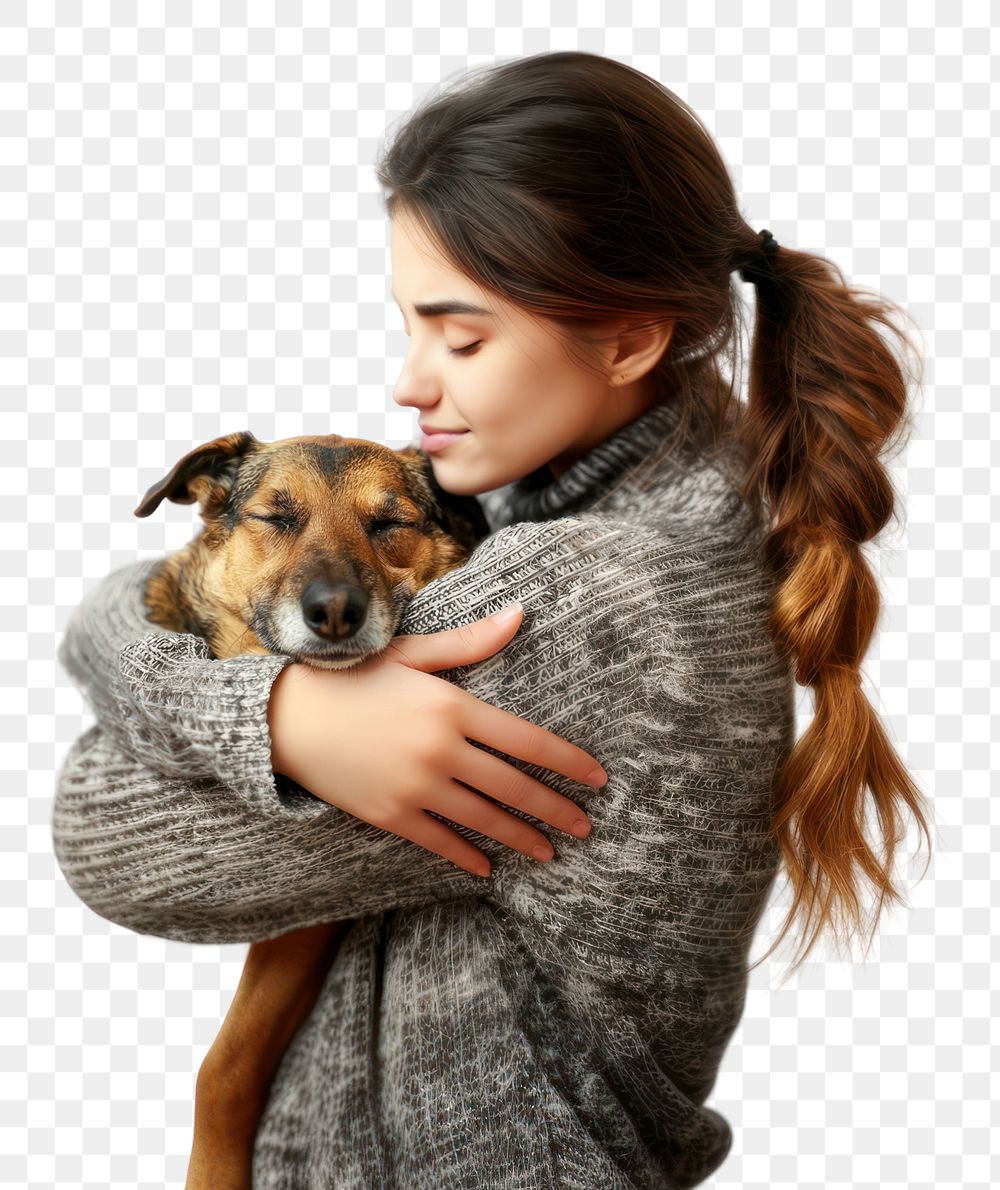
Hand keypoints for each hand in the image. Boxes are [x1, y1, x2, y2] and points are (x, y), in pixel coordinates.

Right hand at [267, 604, 607, 876]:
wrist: (284, 717)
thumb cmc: (353, 677)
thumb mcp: (412, 653)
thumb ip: (470, 642)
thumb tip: (520, 613)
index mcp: (452, 707)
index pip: (527, 740)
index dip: (568, 762)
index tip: (598, 779)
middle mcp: (441, 750)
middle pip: (514, 787)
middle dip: (556, 809)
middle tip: (585, 827)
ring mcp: (416, 787)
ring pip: (484, 820)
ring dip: (523, 838)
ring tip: (551, 852)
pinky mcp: (390, 815)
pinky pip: (441, 841)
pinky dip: (468, 856)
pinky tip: (489, 867)